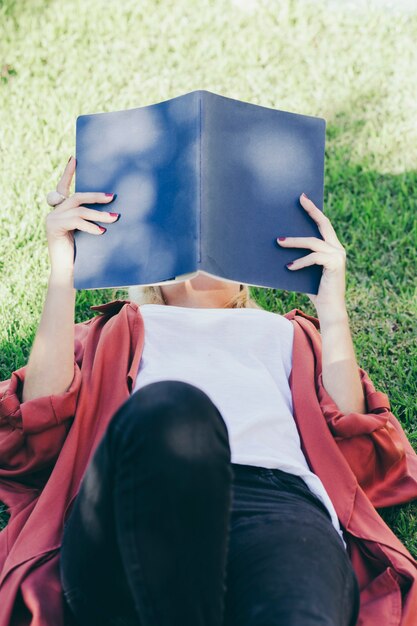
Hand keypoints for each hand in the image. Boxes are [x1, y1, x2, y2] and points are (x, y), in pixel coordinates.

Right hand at [45, 156, 119, 277]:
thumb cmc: (82, 254)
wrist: (68, 273)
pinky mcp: (54, 228)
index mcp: (62, 211)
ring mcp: (52, 219)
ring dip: (98, 214)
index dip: (68, 172)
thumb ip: (93, 219)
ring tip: (115, 218)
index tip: (75, 158)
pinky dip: (90, 226)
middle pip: (76, 197)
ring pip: (78, 209)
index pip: (64, 187)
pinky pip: (75, 221)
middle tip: (113, 196)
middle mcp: (55, 212)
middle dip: (95, 196)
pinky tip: (101, 232)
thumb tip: (114, 210)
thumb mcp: (89, 233)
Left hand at [276, 193, 346, 317]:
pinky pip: (314, 258)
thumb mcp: (306, 269)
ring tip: (278, 242)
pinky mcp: (335, 264)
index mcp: (332, 247)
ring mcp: (338, 256)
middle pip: (323, 224)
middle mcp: (338, 248)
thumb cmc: (315, 290)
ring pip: (313, 242)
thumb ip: (301, 256)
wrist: (329, 309)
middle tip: (299, 200)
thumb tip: (279, 243)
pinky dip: (300, 262)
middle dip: (311, 211)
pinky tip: (289, 267)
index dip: (314, 210)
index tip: (303, 198)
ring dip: (294, 242)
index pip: (323, 224)